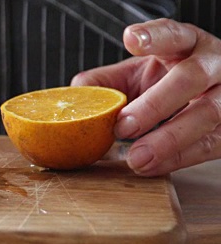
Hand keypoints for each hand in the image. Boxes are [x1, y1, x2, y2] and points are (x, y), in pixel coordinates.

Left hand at [72, 18, 220, 175]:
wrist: (208, 97)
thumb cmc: (167, 83)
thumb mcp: (137, 74)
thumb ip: (106, 83)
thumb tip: (78, 95)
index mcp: (186, 44)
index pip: (173, 34)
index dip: (154, 37)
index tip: (131, 39)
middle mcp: (212, 65)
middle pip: (189, 78)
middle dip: (154, 105)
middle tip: (123, 127)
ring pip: (205, 114)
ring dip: (167, 139)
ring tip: (136, 158)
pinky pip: (209, 144)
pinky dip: (177, 158)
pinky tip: (151, 166)